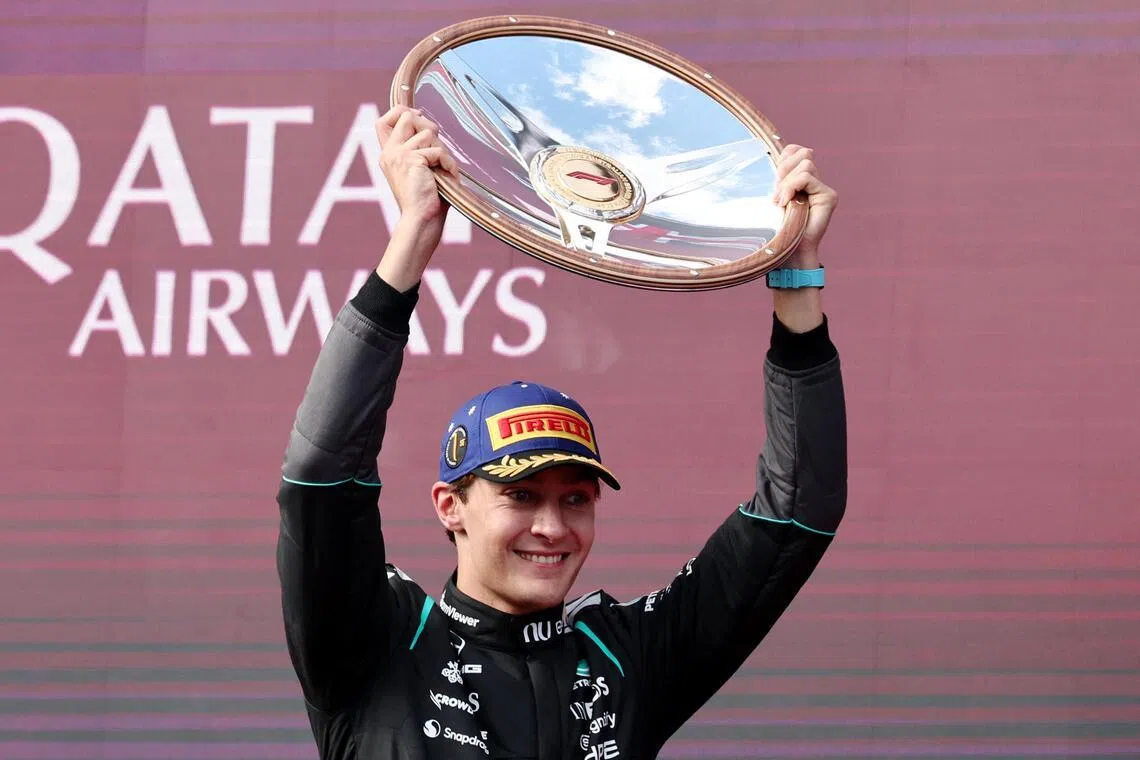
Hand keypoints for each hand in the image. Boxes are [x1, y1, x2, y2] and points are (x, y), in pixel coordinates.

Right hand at [376, 105, 459, 226]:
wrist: (421, 220)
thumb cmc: (426, 199)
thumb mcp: (420, 170)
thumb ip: (420, 149)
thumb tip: (431, 126)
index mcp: (388, 155)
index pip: (384, 120)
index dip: (402, 112)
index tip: (419, 117)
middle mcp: (390, 152)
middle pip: (406, 116)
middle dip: (428, 125)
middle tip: (438, 148)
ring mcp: (399, 155)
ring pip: (427, 132)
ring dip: (442, 150)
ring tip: (443, 169)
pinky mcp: (412, 160)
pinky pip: (438, 150)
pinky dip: (448, 163)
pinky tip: (448, 176)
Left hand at [772, 145, 837, 265]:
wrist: (789, 251)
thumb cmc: (779, 228)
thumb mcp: (775, 196)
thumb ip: (780, 177)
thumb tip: (781, 154)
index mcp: (801, 180)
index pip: (796, 151)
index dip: (784, 158)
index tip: (774, 182)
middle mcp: (815, 182)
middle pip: (801, 154)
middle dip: (783, 171)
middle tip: (777, 196)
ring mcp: (823, 189)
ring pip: (805, 164)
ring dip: (787, 183)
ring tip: (781, 202)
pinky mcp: (828, 196)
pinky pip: (806, 177)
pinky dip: (792, 187)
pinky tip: (787, 203)